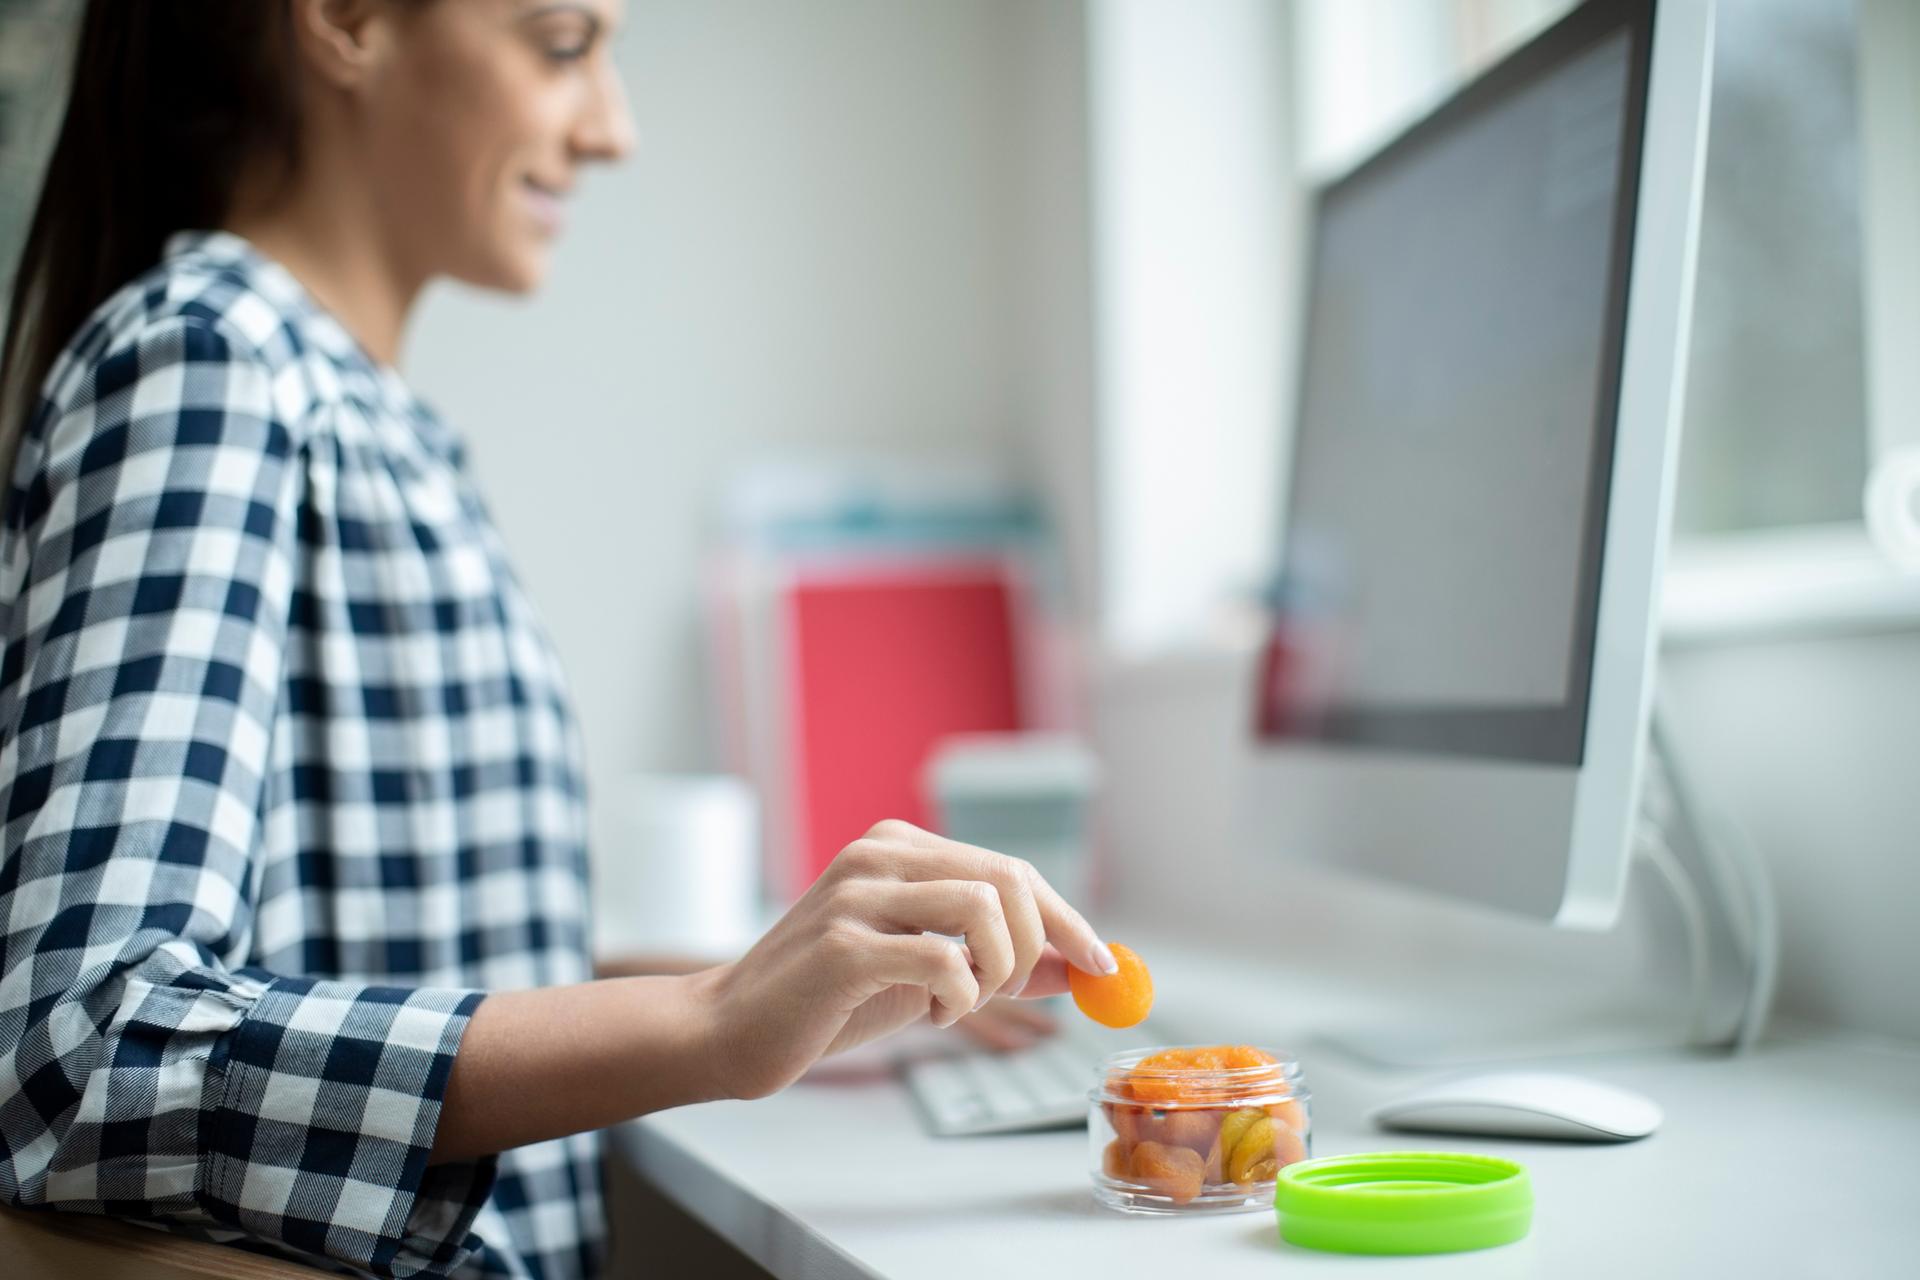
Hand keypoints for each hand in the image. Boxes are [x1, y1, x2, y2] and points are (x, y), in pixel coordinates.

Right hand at [693, 819, 1114, 1098]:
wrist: (729, 1029)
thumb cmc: (828, 1000)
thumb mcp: (922, 973)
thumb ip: (992, 960)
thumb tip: (1075, 966)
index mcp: (898, 846)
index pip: (1008, 868)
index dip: (1066, 918)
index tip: (1102, 965)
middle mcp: (879, 853)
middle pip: (1006, 878)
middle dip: (1040, 943)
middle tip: (1024, 990)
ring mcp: (857, 894)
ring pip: (982, 908)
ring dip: (996, 970)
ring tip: (960, 1001)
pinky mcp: (842, 945)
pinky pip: (943, 961)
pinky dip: (959, 997)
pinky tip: (929, 1016)